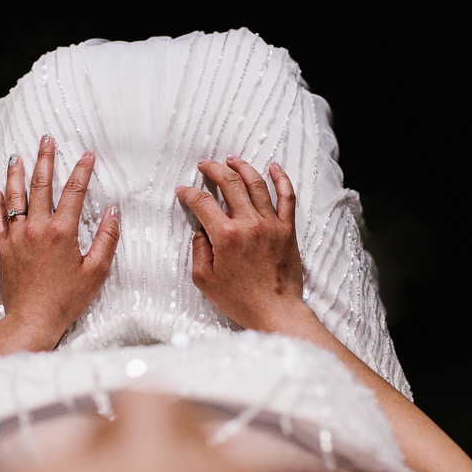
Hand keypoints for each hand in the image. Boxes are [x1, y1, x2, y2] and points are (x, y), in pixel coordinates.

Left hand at [0, 135, 119, 352]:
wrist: (32, 319)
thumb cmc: (67, 299)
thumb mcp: (96, 271)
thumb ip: (106, 239)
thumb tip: (113, 212)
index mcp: (62, 232)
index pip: (74, 192)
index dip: (82, 170)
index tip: (87, 155)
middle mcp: (36, 229)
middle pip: (41, 185)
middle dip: (45, 160)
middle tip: (46, 140)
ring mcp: (17, 237)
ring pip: (15, 197)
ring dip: (17, 174)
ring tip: (18, 157)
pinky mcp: (3, 249)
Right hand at [175, 157, 305, 330]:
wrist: (275, 311)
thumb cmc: (240, 300)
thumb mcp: (204, 280)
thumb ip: (199, 250)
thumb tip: (202, 231)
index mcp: (225, 236)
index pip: (202, 202)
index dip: (189, 193)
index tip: (183, 191)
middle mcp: (249, 224)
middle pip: (229, 183)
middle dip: (214, 169)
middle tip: (205, 166)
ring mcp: (271, 224)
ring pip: (257, 183)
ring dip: (242, 167)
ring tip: (232, 160)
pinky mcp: (288, 230)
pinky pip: (287, 197)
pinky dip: (281, 178)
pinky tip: (274, 167)